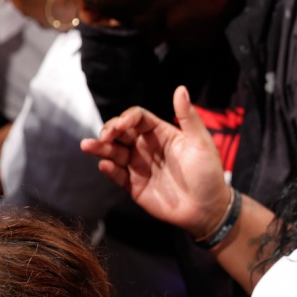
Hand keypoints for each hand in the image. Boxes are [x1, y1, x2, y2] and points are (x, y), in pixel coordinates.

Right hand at [78, 86, 231, 238]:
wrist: (208, 209)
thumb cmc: (208, 173)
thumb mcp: (201, 142)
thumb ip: (188, 117)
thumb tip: (180, 88)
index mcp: (161, 134)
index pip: (138, 118)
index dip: (127, 118)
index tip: (122, 125)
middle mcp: (146, 147)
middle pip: (121, 133)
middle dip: (109, 130)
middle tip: (105, 135)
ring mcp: (139, 166)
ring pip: (114, 152)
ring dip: (100, 148)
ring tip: (88, 145)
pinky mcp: (135, 186)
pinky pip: (118, 175)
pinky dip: (109, 170)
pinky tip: (105, 165)